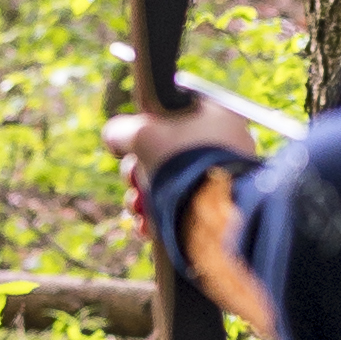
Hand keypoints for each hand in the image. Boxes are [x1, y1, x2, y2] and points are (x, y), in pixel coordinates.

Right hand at [106, 83, 269, 215]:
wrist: (215, 213)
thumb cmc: (183, 163)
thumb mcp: (143, 135)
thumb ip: (122, 131)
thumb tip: (114, 135)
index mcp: (219, 115)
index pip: (173, 113)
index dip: (146, 127)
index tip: (134, 142)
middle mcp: (226, 145)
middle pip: (167, 151)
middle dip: (138, 171)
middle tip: (133, 179)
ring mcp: (224, 178)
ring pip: (170, 182)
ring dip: (143, 196)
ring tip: (138, 208)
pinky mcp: (219, 210)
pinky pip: (181, 207)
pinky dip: (158, 216)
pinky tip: (146, 225)